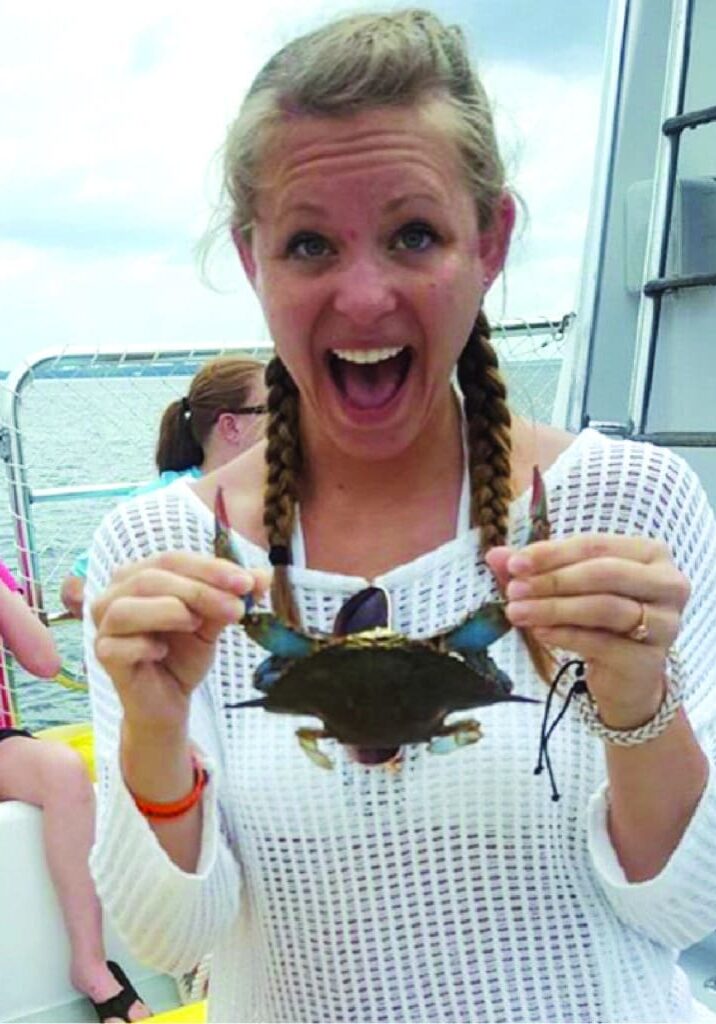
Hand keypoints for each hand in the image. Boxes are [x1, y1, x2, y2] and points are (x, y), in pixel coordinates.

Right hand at [92, 551, 268, 735]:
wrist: (170, 700)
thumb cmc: (185, 652)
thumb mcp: (214, 620)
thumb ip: (232, 597)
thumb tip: (263, 577)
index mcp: (139, 575)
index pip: (172, 558)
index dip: (210, 567)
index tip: (246, 582)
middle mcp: (115, 594)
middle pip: (151, 578)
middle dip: (199, 590)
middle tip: (236, 607)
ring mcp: (104, 626)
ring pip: (126, 607)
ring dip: (168, 611)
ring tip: (196, 625)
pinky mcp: (103, 656)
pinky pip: (117, 645)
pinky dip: (144, 645)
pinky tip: (163, 652)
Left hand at [486, 535, 689, 728]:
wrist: (627, 675)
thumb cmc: (600, 621)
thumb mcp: (569, 588)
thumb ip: (535, 569)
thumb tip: (494, 555)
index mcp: (649, 554)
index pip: (595, 545)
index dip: (552, 553)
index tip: (513, 563)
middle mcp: (667, 584)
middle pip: (604, 574)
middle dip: (553, 580)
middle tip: (513, 590)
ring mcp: (665, 623)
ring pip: (604, 607)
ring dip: (554, 608)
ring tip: (516, 612)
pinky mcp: (649, 659)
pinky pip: (601, 642)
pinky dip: (565, 634)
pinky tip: (538, 632)